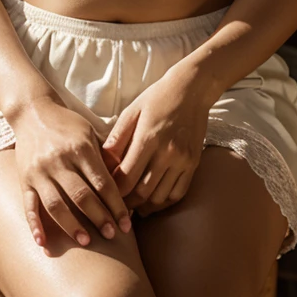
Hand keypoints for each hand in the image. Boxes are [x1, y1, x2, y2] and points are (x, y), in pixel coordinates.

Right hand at [10, 96, 132, 248]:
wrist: (33, 111)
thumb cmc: (67, 124)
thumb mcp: (90, 132)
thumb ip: (105, 156)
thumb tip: (128, 183)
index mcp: (79, 148)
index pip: (102, 182)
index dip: (116, 205)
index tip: (126, 225)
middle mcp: (58, 160)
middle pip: (81, 196)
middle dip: (98, 218)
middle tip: (111, 235)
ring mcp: (39, 171)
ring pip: (56, 204)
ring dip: (71, 226)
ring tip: (86, 241)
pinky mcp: (23, 178)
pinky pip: (29, 204)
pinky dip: (35, 225)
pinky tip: (43, 243)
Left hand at [101, 62, 213, 215]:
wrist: (190, 91)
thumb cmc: (156, 99)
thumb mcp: (131, 112)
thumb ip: (116, 139)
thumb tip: (102, 164)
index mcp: (148, 138)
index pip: (127, 177)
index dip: (114, 191)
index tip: (105, 194)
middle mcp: (167, 153)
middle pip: (143, 192)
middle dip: (127, 202)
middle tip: (115, 205)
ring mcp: (183, 160)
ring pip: (160, 197)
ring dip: (144, 206)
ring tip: (132, 205)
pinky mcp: (193, 164)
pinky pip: (178, 193)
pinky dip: (164, 203)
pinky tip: (152, 201)